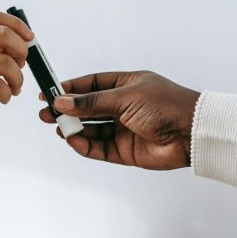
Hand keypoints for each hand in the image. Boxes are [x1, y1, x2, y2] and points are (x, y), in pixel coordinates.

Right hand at [0, 10, 32, 133]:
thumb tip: (24, 42)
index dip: (17, 25)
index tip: (30, 38)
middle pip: (3, 34)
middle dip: (21, 51)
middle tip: (22, 66)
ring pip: (6, 63)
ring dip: (18, 79)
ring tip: (14, 88)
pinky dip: (7, 94)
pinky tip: (3, 98)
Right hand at [38, 71, 199, 169]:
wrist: (190, 133)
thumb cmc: (165, 106)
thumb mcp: (124, 97)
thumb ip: (92, 102)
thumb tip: (63, 102)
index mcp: (127, 86)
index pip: (92, 85)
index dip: (71, 90)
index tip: (50, 93)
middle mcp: (125, 107)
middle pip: (89, 109)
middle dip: (68, 112)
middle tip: (46, 115)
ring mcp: (125, 130)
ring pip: (93, 130)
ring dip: (74, 129)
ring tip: (58, 128)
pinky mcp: (127, 151)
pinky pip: (101, 149)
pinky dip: (86, 146)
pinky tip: (73, 141)